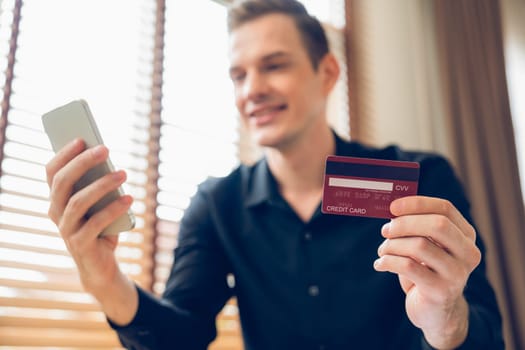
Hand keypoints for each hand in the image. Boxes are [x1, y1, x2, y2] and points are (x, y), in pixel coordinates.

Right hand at [45, 138, 132, 294]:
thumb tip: (108, 161)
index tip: (82, 138)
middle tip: (105, 149)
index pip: (52, 172)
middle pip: (62, 183)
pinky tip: (129, 199)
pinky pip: (95, 223)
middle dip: (83, 163)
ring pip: (78, 202)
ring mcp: (65, 229)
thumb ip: (97, 185)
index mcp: (56, 198)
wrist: (101, 266)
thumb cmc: (101, 227)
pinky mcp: (80, 244)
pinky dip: (113, 209)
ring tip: (123, 173)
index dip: (64, 154)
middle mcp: (55, 212)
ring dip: (102, 185)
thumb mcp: (99, 204)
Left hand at [373, 196, 480, 348]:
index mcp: (466, 236)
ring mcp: (457, 274)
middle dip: (404, 224)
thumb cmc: (426, 270)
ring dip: (392, 245)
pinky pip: (408, 266)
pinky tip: (380, 264)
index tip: (393, 207)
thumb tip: (393, 210)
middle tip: (385, 230)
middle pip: (437, 225)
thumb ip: (417, 226)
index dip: (417, 204)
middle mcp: (468, 254)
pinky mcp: (440, 291)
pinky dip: (388, 261)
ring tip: (383, 250)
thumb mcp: (426, 245)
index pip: (445, 209)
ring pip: (419, 246)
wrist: (434, 311)